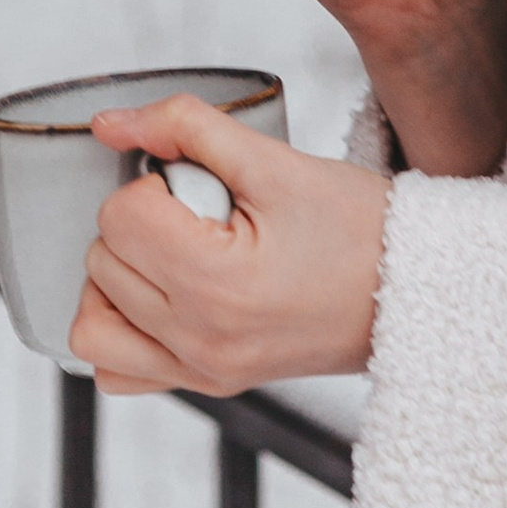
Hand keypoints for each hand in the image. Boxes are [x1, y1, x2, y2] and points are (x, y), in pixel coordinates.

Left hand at [68, 95, 390, 395]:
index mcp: (216, 283)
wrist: (414, 292)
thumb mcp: (277, 162)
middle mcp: (200, 339)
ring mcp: (201, 370)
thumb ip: (186, 127)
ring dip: (119, 275)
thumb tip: (107, 123)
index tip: (206, 186)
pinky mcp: (208, 384)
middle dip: (143, 222)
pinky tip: (164, 295)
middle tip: (209, 215)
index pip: (119, 216)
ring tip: (176, 252)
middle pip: (102, 260)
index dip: (156, 183)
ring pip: (92, 319)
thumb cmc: (358, 226)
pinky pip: (116, 369)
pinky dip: (123, 328)